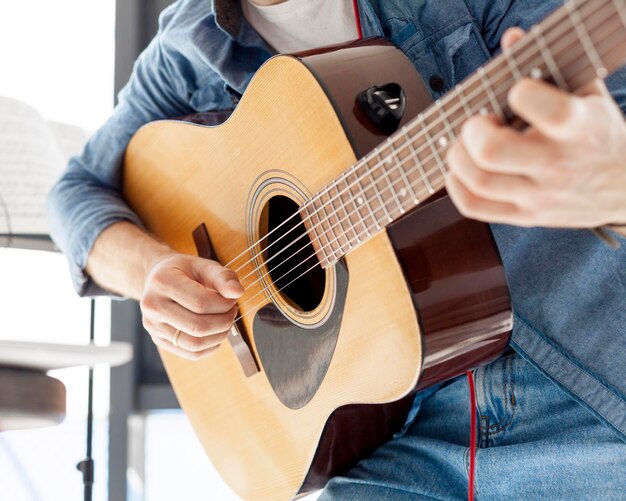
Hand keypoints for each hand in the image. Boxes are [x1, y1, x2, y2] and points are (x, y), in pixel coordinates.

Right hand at [140, 253, 243, 359]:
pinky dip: (210, 346)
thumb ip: (223, 277)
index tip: (232, 299)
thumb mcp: (204, 265)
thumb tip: (238, 293)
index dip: (224, 304)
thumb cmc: (185, 271)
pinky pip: (191, 353)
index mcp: (162, 282)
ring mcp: (153, 326)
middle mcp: (152, 306)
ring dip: (219, 335)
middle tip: (232, 311)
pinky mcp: (158, 340)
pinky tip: (216, 332)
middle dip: (224, 321)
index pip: (201, 303)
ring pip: (195, 344)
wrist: (158, 279)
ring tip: (225, 321)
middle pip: (198, 327)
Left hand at [445, 27, 625, 227]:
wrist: (624, 189)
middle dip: (472, 130)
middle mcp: (558, 166)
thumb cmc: (597, 136)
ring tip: (468, 144)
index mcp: (580, 130)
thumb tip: (511, 38)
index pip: (551, 112)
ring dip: (458, 156)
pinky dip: (456, 185)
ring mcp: (539, 196)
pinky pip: (474, 207)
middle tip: (478, 123)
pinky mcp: (524, 217)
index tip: (517, 91)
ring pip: (478, 181)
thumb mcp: (586, 97)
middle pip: (493, 152)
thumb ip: (550, 68)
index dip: (522, 93)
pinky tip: (462, 168)